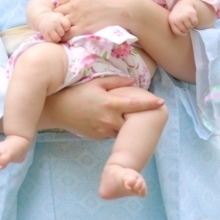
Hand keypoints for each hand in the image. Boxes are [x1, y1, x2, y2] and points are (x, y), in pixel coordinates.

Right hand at [37, 12, 70, 42]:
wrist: (43, 17)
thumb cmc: (55, 18)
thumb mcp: (61, 17)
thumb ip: (66, 23)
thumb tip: (72, 30)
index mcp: (60, 18)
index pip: (67, 26)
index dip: (66, 28)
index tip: (65, 27)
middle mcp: (54, 23)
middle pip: (62, 33)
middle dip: (62, 33)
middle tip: (60, 32)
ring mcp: (49, 28)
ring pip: (57, 38)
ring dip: (58, 38)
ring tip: (57, 35)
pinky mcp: (45, 33)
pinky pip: (51, 41)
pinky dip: (53, 40)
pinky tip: (53, 36)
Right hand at [42, 76, 163, 139]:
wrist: (57, 110)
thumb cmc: (76, 93)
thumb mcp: (95, 82)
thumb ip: (116, 82)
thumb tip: (133, 82)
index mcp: (111, 104)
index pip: (135, 105)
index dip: (150, 104)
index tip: (161, 103)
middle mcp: (109, 120)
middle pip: (132, 122)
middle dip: (139, 118)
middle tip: (146, 113)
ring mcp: (103, 131)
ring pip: (122, 130)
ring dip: (126, 125)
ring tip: (128, 117)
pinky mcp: (97, 137)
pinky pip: (111, 134)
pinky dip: (115, 128)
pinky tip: (112, 121)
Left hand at [54, 0, 136, 37]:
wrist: (122, 5)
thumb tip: (77, 1)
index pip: (58, 3)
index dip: (58, 10)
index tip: (60, 15)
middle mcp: (73, 5)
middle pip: (55, 14)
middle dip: (55, 20)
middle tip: (58, 26)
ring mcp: (77, 17)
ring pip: (59, 25)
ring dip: (59, 29)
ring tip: (61, 34)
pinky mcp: (83, 28)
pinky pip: (67, 34)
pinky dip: (64, 37)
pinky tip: (65, 39)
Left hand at [168, 0, 197, 35]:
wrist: (183, 4)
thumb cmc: (178, 16)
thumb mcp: (173, 21)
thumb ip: (176, 29)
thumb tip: (184, 35)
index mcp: (171, 21)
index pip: (178, 33)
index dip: (182, 33)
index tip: (183, 31)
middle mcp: (177, 18)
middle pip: (185, 30)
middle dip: (187, 29)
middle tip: (186, 24)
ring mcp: (184, 15)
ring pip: (190, 27)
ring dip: (191, 25)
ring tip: (188, 21)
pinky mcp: (191, 13)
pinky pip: (195, 22)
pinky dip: (195, 22)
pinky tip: (191, 18)